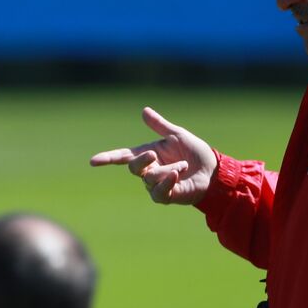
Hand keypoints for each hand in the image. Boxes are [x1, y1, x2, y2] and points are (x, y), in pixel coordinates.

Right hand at [89, 107, 217, 205]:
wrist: (213, 171)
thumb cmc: (195, 152)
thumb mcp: (177, 135)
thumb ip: (159, 125)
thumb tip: (144, 110)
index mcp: (148, 154)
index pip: (123, 156)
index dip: (108, 158)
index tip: (93, 161)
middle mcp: (149, 170)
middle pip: (134, 167)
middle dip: (141, 161)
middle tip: (153, 154)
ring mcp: (155, 184)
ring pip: (150, 178)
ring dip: (168, 170)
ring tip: (183, 165)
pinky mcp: (166, 196)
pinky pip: (158, 192)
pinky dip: (166, 182)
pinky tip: (177, 174)